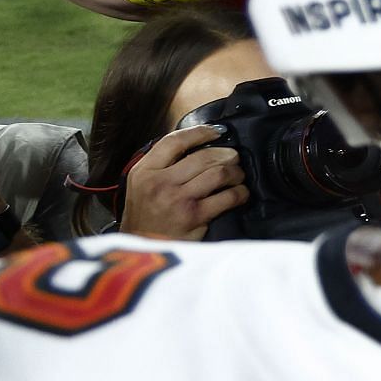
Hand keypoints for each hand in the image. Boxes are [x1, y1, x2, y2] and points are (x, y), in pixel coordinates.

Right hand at [118, 124, 248, 240]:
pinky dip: (240, 192)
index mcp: (145, 171)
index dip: (200, 132)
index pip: (175, 141)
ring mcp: (178, 200)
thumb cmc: (145, 215)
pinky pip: (228, 197)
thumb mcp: (141, 184)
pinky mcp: (195, 217)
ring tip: (237, 176)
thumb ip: (162, 164)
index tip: (216, 132)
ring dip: (236, 172)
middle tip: (233, 158)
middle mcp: (160, 183)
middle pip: (204, 156)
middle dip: (226, 155)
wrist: (142, 248)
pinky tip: (240, 194)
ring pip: (220, 173)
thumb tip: (197, 145)